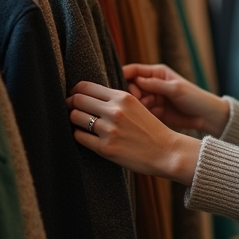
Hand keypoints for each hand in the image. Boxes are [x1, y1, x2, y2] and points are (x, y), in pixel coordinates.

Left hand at [67, 81, 200, 184]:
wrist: (167, 152)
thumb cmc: (151, 130)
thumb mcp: (136, 106)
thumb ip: (115, 100)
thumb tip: (88, 96)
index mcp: (122, 97)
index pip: (86, 87)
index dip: (75, 91)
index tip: (75, 97)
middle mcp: (114, 111)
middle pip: (77, 100)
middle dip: (70, 104)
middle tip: (71, 110)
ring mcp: (109, 130)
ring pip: (75, 117)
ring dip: (74, 120)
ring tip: (78, 124)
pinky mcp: (106, 148)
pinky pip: (79, 137)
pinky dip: (79, 135)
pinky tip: (86, 136)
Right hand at [123, 63, 229, 137]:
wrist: (207, 117)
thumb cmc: (195, 98)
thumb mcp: (176, 89)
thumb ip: (155, 85)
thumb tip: (135, 81)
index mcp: (157, 73)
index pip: (134, 70)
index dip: (124, 75)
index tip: (117, 84)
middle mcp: (152, 84)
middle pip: (131, 86)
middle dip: (132, 93)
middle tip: (141, 99)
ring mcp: (153, 98)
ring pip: (134, 101)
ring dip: (137, 105)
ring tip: (150, 107)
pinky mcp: (154, 112)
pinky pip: (141, 112)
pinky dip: (142, 114)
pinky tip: (149, 116)